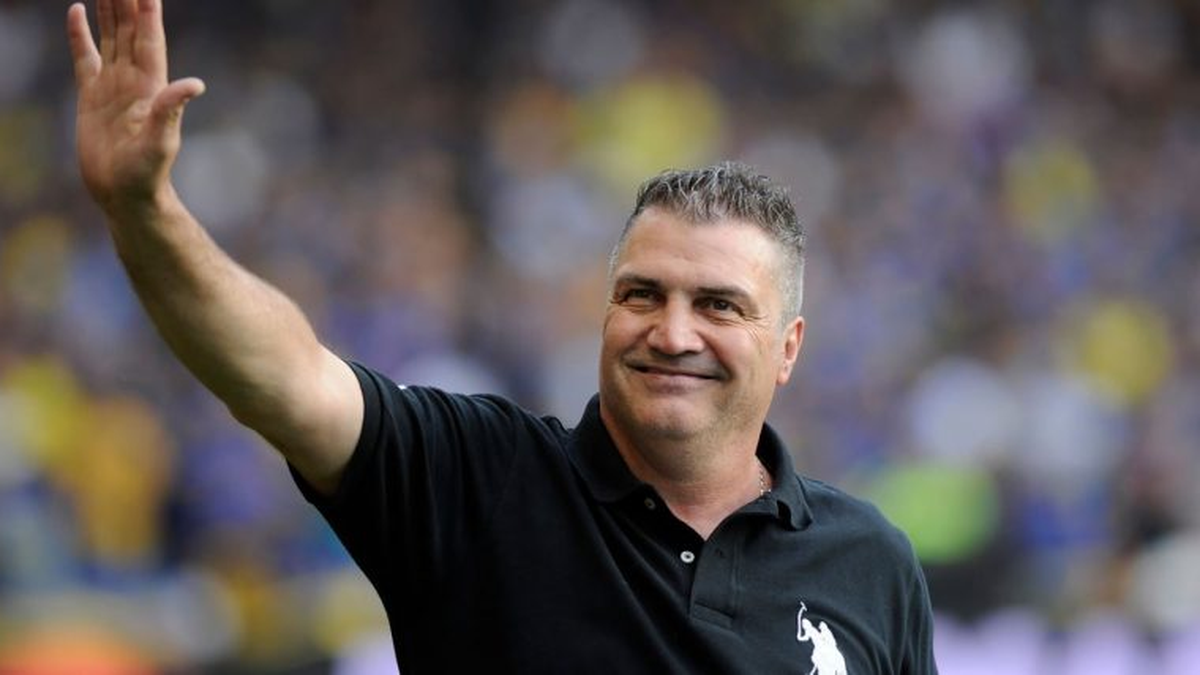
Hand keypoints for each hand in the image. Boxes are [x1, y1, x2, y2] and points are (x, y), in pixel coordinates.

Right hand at [67, 0, 204, 214]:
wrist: (124, 194)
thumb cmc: (147, 173)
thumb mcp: (160, 141)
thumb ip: (172, 111)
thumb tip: (196, 85)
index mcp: (151, 87)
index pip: (149, 40)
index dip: (148, 13)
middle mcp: (134, 81)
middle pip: (130, 31)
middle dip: (128, 1)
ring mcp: (112, 86)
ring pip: (110, 37)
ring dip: (109, 10)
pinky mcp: (92, 96)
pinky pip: (85, 56)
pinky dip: (80, 34)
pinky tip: (78, 11)